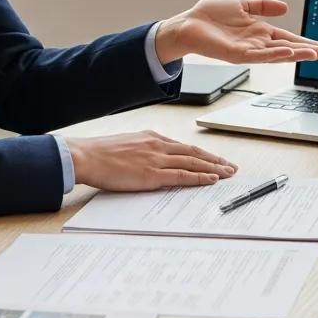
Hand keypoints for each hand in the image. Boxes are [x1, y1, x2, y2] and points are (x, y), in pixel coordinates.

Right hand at [68, 131, 237, 189]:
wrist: (86, 155)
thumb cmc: (100, 153)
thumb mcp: (126, 144)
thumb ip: (143, 150)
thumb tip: (151, 159)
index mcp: (152, 137)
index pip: (183, 147)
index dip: (201, 154)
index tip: (214, 159)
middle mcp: (158, 145)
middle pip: (194, 153)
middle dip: (215, 160)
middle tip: (230, 167)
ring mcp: (157, 159)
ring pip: (193, 163)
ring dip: (213, 168)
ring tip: (228, 174)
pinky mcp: (152, 174)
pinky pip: (182, 176)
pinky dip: (199, 177)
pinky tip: (211, 180)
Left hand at [154, 0, 317, 64]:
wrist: (188, 23)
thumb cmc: (211, 15)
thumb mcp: (243, 4)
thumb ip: (263, 6)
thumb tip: (285, 7)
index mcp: (260, 32)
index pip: (290, 38)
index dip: (307, 43)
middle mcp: (258, 43)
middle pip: (289, 49)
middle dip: (309, 52)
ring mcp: (249, 50)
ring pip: (278, 55)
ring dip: (297, 55)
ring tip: (315, 54)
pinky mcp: (237, 54)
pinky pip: (259, 56)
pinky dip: (274, 54)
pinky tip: (287, 53)